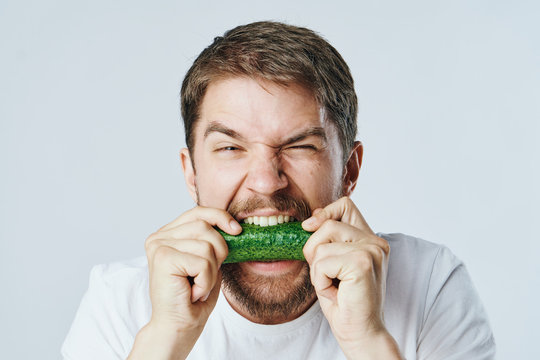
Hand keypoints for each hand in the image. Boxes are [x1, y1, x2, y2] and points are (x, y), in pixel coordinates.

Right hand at [128, 206, 240, 359]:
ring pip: (207, 245)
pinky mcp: (163, 258)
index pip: (198, 212)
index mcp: (168, 234)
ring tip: (198, 286)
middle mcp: (159, 237)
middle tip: (207, 276)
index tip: (237, 230)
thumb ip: (210, 241)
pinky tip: (193, 293)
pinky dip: (206, 281)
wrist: (178, 327)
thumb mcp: (206, 262)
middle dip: (218, 252)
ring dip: (211, 272)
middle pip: (205, 225)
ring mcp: (158, 246)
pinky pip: (203, 262)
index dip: (220, 216)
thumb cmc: (193, 298)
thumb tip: (233, 224)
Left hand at [302, 197, 400, 358]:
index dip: (324, 213)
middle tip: (326, 276)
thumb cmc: (344, 301)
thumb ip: (328, 240)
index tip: (310, 228)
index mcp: (371, 239)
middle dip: (314, 250)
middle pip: (327, 224)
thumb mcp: (332, 264)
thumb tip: (312, 218)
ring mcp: (371, 251)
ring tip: (334, 286)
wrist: (360, 333)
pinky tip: (336, 292)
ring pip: (321, 245)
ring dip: (317, 271)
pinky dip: (321, 281)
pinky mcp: (362, 263)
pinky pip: (322, 263)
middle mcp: (375, 242)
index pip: (345, 205)